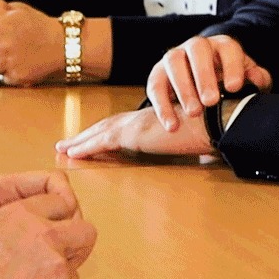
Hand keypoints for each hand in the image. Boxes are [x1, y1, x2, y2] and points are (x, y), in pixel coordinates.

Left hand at [0, 0, 63, 85]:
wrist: (65, 44)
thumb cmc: (41, 26)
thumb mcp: (17, 11)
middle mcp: (1, 46)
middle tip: (0, 44)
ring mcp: (8, 63)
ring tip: (14, 53)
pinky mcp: (16, 77)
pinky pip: (2, 77)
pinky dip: (8, 72)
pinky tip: (21, 62)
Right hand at [0, 198, 95, 278]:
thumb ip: (14, 228)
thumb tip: (33, 231)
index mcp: (21, 216)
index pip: (60, 203)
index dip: (57, 219)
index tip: (54, 229)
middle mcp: (45, 237)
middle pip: (85, 231)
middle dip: (76, 243)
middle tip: (59, 257)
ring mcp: (57, 267)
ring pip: (74, 270)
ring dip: (58, 278)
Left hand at [56, 108, 214, 160]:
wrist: (214, 122)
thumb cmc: (213, 131)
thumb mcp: (200, 141)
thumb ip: (195, 148)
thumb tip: (207, 159)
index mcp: (157, 121)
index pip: (127, 126)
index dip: (110, 131)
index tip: (97, 138)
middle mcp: (142, 119)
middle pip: (108, 126)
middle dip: (87, 134)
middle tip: (68, 143)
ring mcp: (135, 125)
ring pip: (99, 132)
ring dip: (80, 140)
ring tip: (64, 148)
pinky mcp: (131, 134)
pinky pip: (100, 142)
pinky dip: (84, 146)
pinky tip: (71, 153)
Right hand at [146, 36, 271, 132]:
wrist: (207, 91)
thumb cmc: (232, 85)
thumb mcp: (249, 82)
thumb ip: (257, 80)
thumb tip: (256, 78)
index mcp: (223, 46)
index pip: (228, 47)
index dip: (232, 65)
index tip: (234, 88)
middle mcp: (197, 46)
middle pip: (197, 49)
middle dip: (204, 75)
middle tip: (211, 101)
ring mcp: (175, 57)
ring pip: (173, 62)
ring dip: (182, 88)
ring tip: (194, 113)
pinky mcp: (158, 73)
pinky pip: (155, 86)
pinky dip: (162, 107)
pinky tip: (172, 126)